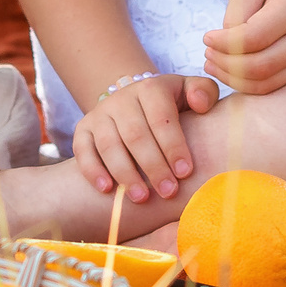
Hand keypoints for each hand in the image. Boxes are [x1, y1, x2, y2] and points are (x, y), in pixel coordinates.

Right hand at [74, 73, 218, 204]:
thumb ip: (203, 92)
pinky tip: (107, 190)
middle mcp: (122, 98)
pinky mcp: (83, 129)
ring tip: (142, 198)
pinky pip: (82, 150)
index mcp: (150, 88)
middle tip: (168, 192)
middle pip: (135, 134)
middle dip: (153, 166)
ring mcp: (100, 114)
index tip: (185, 173)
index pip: (161, 117)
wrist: (135, 103)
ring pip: (109, 144)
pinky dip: (93, 170)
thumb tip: (199, 103)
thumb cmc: (171, 106)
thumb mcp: (189, 93)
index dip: (173, 146)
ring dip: (125, 173)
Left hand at [200, 0, 285, 93]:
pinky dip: (245, 85)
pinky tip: (229, 71)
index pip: (253, 38)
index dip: (224, 43)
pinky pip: (271, 87)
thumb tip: (225, 45)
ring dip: (232, 78)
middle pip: (259, 66)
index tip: (207, 37)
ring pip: (264, 84)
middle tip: (207, 53)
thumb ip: (237, 11)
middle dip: (225, 64)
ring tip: (213, 64)